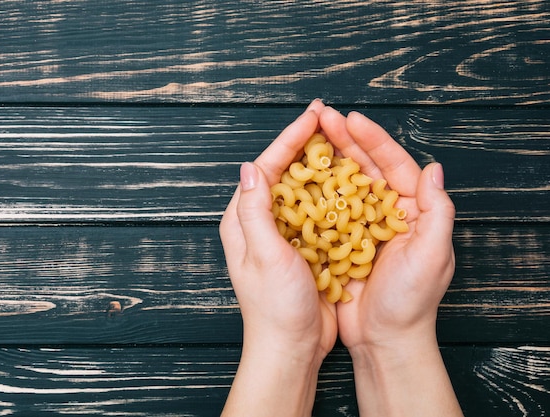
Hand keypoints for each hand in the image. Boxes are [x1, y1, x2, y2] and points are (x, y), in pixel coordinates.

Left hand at [219, 100, 337, 416]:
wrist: (292, 347)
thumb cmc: (275, 308)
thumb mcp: (265, 255)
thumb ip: (255, 211)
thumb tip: (250, 167)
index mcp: (243, 221)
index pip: (265, 167)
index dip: (290, 138)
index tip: (313, 115)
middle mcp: (260, 223)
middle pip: (283, 172)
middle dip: (305, 144)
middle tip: (328, 118)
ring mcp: (282, 235)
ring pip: (302, 188)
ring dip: (320, 164)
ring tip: (341, 140)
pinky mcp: (302, 247)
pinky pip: (317, 211)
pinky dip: (332, 193)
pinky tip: (349, 181)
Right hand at [319, 106, 461, 416]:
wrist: (384, 340)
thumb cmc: (411, 302)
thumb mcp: (432, 255)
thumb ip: (436, 211)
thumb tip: (434, 168)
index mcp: (412, 211)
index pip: (393, 165)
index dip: (373, 140)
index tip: (351, 119)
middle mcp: (386, 213)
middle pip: (365, 167)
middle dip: (344, 141)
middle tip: (322, 118)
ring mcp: (360, 226)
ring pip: (342, 184)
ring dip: (327, 160)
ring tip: (307, 137)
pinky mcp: (340, 241)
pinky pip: (325, 209)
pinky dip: (313, 192)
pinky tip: (297, 177)